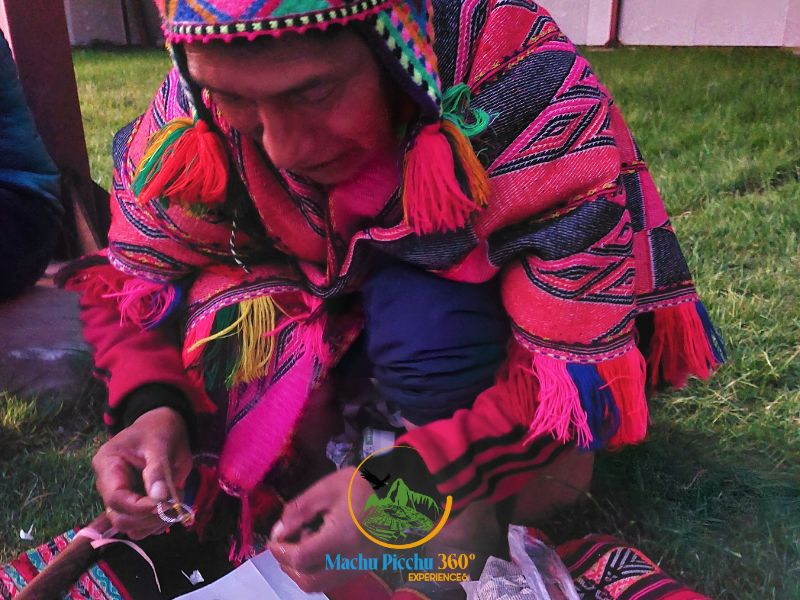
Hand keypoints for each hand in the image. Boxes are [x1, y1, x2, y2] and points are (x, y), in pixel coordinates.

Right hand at [92, 407, 191, 539]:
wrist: (165, 427)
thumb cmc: (160, 430)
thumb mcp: (160, 444)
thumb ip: (158, 471)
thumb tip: (159, 499)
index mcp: (108, 465)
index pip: (115, 497)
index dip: (139, 507)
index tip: (164, 504)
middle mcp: (109, 485)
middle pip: (119, 517)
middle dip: (148, 518)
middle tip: (174, 505)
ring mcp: (121, 497)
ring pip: (129, 527)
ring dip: (154, 523)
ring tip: (175, 503)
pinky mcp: (134, 505)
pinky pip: (140, 526)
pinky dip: (157, 525)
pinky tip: (172, 508)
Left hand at [268, 467, 374, 592]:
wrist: (396, 490)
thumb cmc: (361, 485)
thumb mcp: (326, 488)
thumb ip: (299, 510)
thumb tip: (279, 532)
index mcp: (342, 537)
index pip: (302, 558)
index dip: (281, 551)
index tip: (275, 539)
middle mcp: (351, 559)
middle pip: (309, 581)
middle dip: (289, 566)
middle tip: (283, 546)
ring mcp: (359, 566)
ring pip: (321, 584)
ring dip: (302, 571)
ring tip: (302, 545)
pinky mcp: (363, 566)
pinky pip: (333, 579)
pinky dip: (318, 570)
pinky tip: (319, 548)